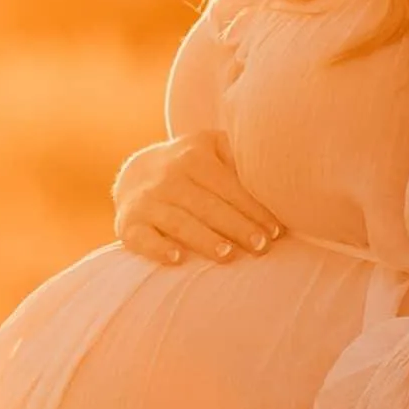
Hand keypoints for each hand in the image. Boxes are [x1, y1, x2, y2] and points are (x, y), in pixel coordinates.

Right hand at [113, 134, 282, 265]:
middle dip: (236, 226)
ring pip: (179, 222)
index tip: (275, 230)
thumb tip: (281, 178)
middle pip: (207, 205)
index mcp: (194, 156)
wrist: (136, 174)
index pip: (228, 185)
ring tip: (228, 254)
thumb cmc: (191, 167)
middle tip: (261, 246)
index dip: (253, 208)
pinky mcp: (128, 224)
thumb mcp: (211, 149)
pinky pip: (142, 238)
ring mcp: (146, 201)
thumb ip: (239, 156)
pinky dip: (158, 249)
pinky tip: (178, 259)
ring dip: (204, 239)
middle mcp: (168, 176)